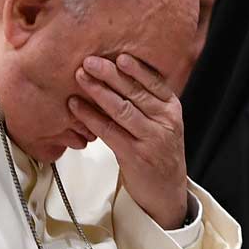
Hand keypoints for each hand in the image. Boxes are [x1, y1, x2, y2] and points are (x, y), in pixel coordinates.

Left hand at [70, 53, 191, 230]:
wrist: (166, 193)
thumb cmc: (158, 154)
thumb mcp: (162, 124)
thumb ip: (147, 102)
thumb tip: (117, 74)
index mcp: (172, 109)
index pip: (154, 82)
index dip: (135, 68)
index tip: (117, 55)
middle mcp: (165, 122)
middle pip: (135, 92)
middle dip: (110, 74)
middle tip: (89, 61)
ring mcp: (151, 139)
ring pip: (121, 109)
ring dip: (98, 91)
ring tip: (80, 77)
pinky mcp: (135, 156)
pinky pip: (109, 131)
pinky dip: (90, 116)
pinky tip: (76, 106)